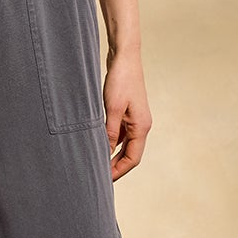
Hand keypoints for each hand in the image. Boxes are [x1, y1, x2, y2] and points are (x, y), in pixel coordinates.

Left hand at [103, 53, 149, 180]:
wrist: (125, 56)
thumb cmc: (120, 79)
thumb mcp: (111, 108)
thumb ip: (110, 132)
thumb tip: (105, 152)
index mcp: (141, 126)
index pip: (132, 159)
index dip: (118, 171)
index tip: (103, 181)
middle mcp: (141, 125)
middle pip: (130, 154)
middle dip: (116, 167)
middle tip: (98, 177)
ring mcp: (135, 119)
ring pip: (125, 145)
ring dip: (112, 155)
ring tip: (96, 164)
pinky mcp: (128, 112)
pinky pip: (121, 134)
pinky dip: (111, 142)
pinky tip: (99, 145)